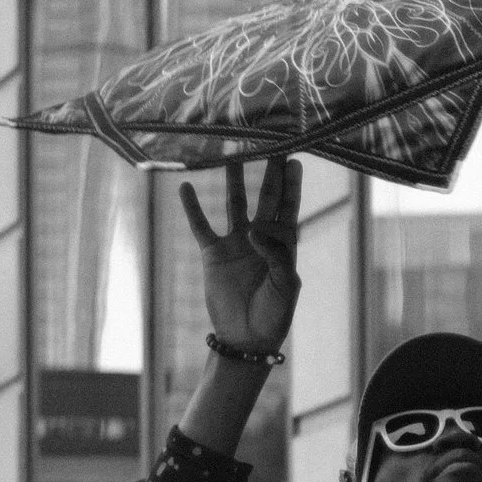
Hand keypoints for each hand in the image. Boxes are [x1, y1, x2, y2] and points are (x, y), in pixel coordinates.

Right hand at [181, 157, 302, 354]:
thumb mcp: (284, 287)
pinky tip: (186, 187)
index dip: (292, 185)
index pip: (288, 208)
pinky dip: (193, 208)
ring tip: (231, 153)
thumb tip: (254, 231)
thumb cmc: (274, 314)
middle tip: (270, 143)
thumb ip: (276, 256)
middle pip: (265, 197)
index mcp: (283, 244)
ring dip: (233, 180)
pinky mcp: (213, 254)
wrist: (246, 337)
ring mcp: (235, 243)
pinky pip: (201, 226)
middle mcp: (260, 237)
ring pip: (234, 203)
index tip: (295, 159)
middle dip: (268, 172)